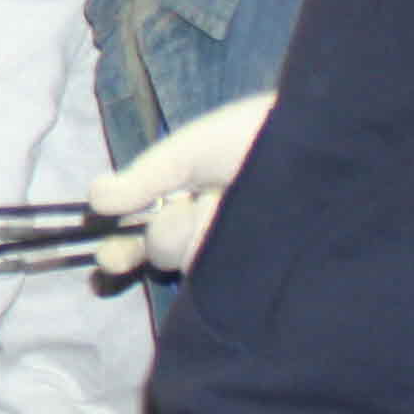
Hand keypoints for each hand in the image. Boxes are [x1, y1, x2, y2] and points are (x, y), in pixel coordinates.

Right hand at [86, 91, 275, 276]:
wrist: (319, 140)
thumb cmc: (252, 137)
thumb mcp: (187, 153)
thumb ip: (142, 178)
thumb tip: (94, 199)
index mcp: (183, 202)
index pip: (140, 237)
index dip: (120, 252)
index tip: (107, 256)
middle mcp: (204, 232)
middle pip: (158, 251)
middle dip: (152, 241)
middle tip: (145, 239)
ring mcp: (233, 252)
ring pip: (186, 260)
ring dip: (190, 233)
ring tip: (220, 202)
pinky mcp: (260, 271)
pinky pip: (222, 276)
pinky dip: (218, 252)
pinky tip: (239, 229)